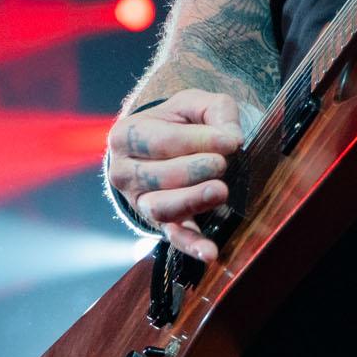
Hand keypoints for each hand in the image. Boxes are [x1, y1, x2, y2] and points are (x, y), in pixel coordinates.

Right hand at [106, 88, 253, 263]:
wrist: (162, 149)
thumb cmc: (178, 124)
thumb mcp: (192, 105)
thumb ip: (215, 110)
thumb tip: (232, 138)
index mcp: (126, 136)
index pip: (160, 141)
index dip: (198, 141)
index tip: (230, 142)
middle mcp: (123, 173)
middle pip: (158, 176)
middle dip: (194, 170)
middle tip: (222, 164)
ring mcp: (140, 202)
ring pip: (161, 207)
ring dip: (192, 200)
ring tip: (220, 190)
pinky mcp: (161, 225)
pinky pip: (174, 238)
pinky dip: (192, 246)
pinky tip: (211, 252)